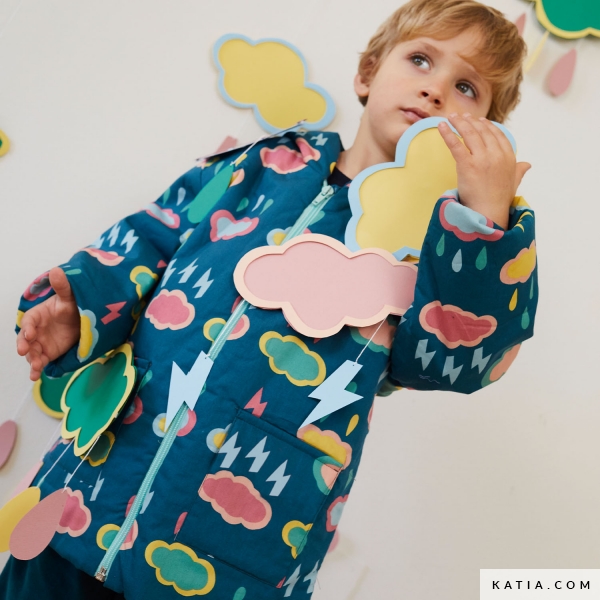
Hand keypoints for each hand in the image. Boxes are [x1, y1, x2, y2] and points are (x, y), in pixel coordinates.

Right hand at [16, 267, 79, 380]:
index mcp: (37, 315)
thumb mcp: (69, 297)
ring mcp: (40, 343)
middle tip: (24, 350)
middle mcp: (35, 330)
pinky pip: (39, 361)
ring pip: (32, 352)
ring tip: (35, 366)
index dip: (28, 327)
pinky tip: (36, 376)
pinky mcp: (47, 353)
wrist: (80, 319)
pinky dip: (37, 369)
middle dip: (24, 345)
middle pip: (25, 339)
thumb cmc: (71, 306)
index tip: (31, 333)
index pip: (29, 321)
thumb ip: (63, 287)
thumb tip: (56, 270)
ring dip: (32, 359)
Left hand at [438, 113, 530, 228]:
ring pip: (469, 134)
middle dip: (470, 122)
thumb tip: (527, 164)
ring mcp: (482, 159)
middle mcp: (497, 154)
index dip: (487, 126)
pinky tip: (441, 127)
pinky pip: (456, 145)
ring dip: (459, 123)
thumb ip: (519, 170)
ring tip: (451, 117)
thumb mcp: (514, 182)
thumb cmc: (500, 200)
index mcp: (509, 157)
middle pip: (482, 132)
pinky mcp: (467, 165)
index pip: (497, 135)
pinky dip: (447, 134)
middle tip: (460, 116)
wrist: (489, 212)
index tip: (479, 120)